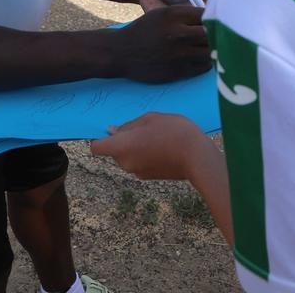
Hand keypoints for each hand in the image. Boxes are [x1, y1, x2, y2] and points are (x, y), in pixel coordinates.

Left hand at [91, 112, 213, 180]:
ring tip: (156, 136)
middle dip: (123, 140)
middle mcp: (125, 163)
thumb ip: (128, 125)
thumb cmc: (173, 132)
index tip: (110, 130)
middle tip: (143, 128)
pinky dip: (145, 155)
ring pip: (128, 156)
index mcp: (122, 147)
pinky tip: (162, 147)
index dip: (99, 138)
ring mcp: (137, 172)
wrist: (197, 157)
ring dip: (136, 147)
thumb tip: (113, 131)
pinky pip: (139, 162)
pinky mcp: (149, 177)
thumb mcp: (150, 118)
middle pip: (114, 151)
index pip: (97, 147)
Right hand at [115, 5, 210, 82]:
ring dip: (212, 50)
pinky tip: (200, 58)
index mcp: (173, 15)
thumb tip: (212, 19)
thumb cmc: (143, 30)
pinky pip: (203, 67)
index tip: (216, 21)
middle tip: (218, 35)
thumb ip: (185, 15)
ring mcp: (178, 54)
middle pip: (210, 33)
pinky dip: (205, 62)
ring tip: (210, 48)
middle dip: (216, 34)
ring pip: (210, 52)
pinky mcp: (178, 71)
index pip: (206, 15)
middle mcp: (177, 34)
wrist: (120, 52)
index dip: (213, 18)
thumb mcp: (161, 14)